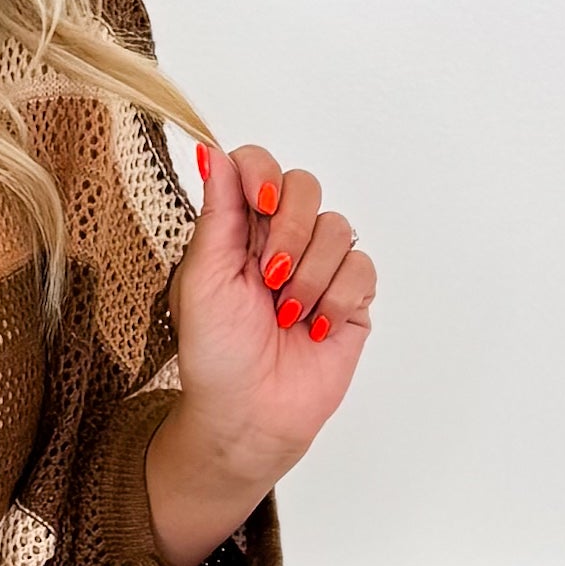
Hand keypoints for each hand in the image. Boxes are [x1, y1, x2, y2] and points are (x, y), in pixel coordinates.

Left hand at [150, 140, 376, 565]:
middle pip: (305, 186)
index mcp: (239, 229)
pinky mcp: (351, 298)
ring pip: (337, 229)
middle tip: (269, 278)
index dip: (263, 175)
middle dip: (289, 233)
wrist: (247, 416)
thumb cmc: (215, 355)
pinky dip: (337, 299)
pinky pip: (363, 269)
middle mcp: (281, 239)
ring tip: (286, 316)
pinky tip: (314, 327)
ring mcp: (319, 267)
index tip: (259, 206)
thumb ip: (216, 213)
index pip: (258, 166)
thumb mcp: (202, 278)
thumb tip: (211, 149)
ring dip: (309, 276)